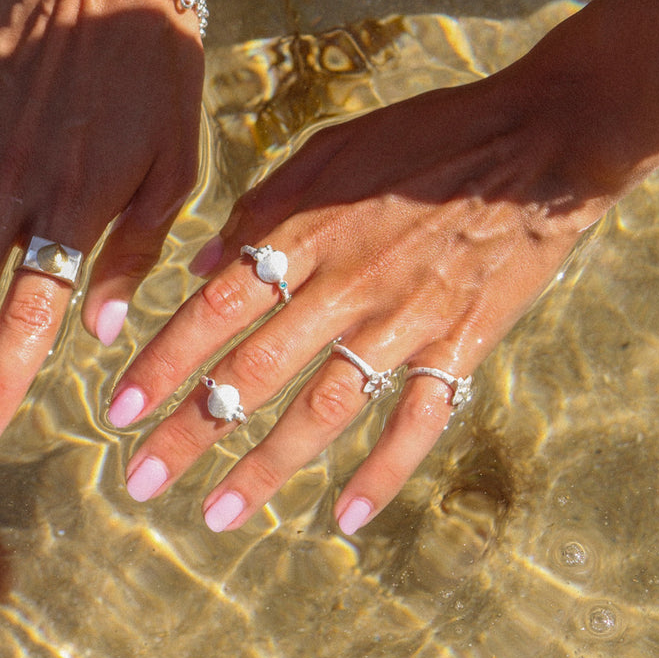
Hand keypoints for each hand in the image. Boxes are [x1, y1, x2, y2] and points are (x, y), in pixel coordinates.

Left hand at [107, 9, 658, 533]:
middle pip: (254, 371)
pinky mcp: (461, 346)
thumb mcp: (325, 151)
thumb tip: (198, 267)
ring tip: (219, 514)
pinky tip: (344, 518)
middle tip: (142, 480)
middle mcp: (347, 286)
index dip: (164, 363)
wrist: (539, 141)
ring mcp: (405, 322)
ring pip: (324, 408)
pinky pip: (419, 422)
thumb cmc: (422, 138)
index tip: (119, 410)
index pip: (215, 310)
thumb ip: (257, 211)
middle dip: (191, 430)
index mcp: (305, 233)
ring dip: (267, 467)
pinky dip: (384, 473)